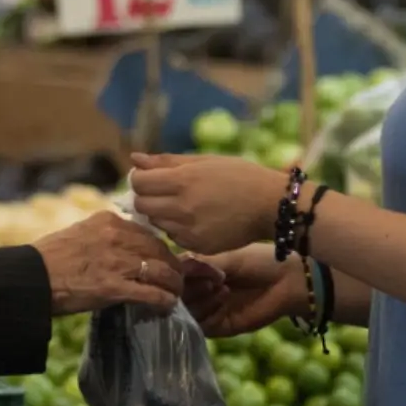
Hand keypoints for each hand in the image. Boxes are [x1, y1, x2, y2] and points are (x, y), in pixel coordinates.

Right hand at [32, 211, 183, 315]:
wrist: (31, 278)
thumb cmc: (51, 257)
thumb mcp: (81, 232)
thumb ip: (105, 235)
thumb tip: (125, 247)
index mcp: (109, 221)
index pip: (147, 233)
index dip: (160, 249)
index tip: (164, 260)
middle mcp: (117, 237)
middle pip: (160, 250)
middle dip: (172, 266)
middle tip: (176, 279)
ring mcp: (116, 262)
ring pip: (162, 271)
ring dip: (173, 284)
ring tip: (174, 294)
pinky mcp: (114, 287)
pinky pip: (151, 293)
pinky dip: (164, 300)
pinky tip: (166, 306)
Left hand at [128, 152, 283, 254]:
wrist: (269, 206)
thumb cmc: (239, 176)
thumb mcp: (204, 161)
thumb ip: (166, 162)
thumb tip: (135, 159)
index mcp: (182, 181)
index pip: (138, 182)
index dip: (140, 178)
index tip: (150, 177)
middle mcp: (181, 208)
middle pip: (141, 205)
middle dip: (146, 197)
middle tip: (163, 192)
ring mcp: (188, 231)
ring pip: (155, 222)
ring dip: (161, 213)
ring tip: (182, 205)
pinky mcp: (197, 247)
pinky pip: (173, 237)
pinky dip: (177, 228)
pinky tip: (195, 219)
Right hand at [183, 245, 307, 336]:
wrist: (288, 281)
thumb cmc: (259, 261)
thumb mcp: (226, 258)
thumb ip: (198, 266)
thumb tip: (173, 268)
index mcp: (198, 273)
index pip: (174, 277)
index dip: (176, 274)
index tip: (186, 267)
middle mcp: (200, 292)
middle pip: (177, 297)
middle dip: (189, 288)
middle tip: (208, 279)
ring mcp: (209, 311)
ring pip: (187, 313)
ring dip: (200, 299)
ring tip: (221, 287)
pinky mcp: (220, 327)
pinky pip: (202, 326)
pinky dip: (209, 312)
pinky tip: (224, 298)